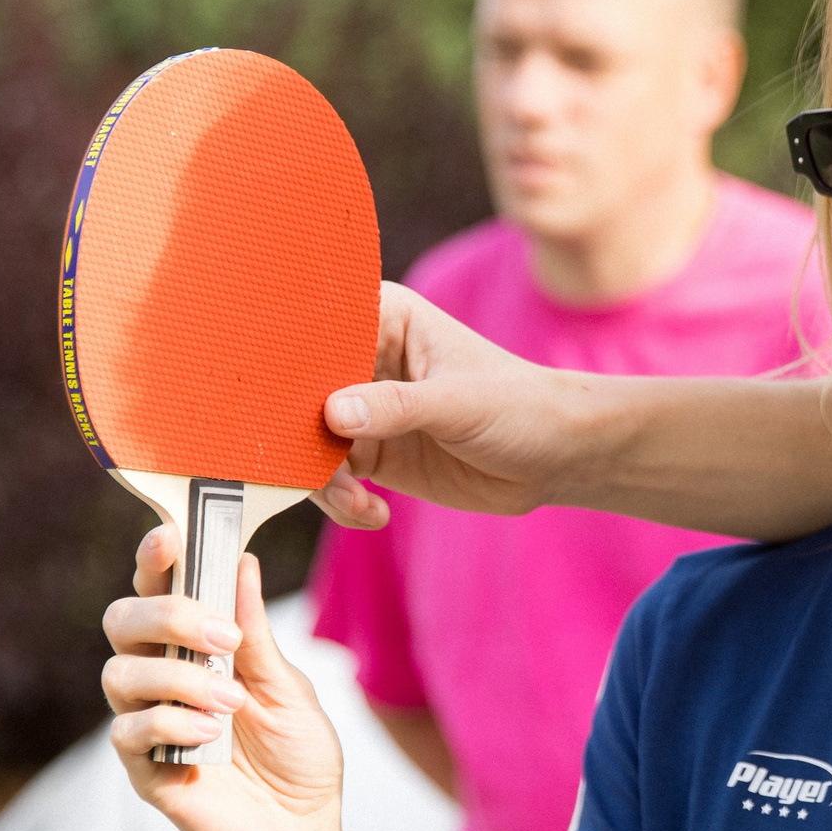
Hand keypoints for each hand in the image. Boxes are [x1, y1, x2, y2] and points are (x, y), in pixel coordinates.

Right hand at [102, 525, 347, 830]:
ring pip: (118, 674)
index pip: (157, 592)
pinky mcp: (145, 771)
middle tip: (222, 636)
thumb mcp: (288, 687)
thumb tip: (240, 563)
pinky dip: (171, 723)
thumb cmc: (299, 758)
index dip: (154, 561)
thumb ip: (256, 633)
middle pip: (121, 622)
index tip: (171, 538)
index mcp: (195, 649)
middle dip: (166, 615)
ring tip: (231, 700)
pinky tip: (212, 733)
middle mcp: (161, 679)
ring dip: (177, 677)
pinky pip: (129, 733)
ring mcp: (148, 724)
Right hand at [314, 283, 597, 526]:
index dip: (289, 361)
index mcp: (382, 317)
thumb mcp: (459, 402)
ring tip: (357, 500)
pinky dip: (340, 499)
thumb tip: (332, 415)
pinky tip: (375, 513)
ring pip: (305, 440)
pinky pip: (330, 478)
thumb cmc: (519, 406)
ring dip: (319, 477)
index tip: (277, 399)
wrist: (554, 457)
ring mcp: (363, 408)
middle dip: (293, 431)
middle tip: (306, 466)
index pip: (315, 329)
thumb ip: (397, 407)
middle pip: (297, 390)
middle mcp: (362, 358)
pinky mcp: (371, 453)